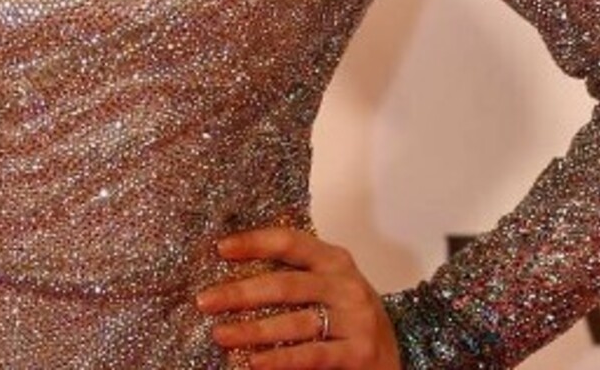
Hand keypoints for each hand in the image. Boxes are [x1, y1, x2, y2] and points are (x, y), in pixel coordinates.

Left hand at [194, 225, 402, 367]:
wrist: (394, 355)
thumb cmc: (350, 317)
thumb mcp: (330, 286)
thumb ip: (296, 276)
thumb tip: (236, 274)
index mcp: (334, 259)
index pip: (289, 242)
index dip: (254, 242)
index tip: (220, 249)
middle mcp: (345, 284)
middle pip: (285, 284)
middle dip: (240, 292)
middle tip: (205, 300)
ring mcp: (355, 318)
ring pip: (294, 322)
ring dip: (252, 330)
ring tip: (220, 334)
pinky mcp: (359, 352)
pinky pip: (312, 355)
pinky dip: (280, 359)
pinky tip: (254, 362)